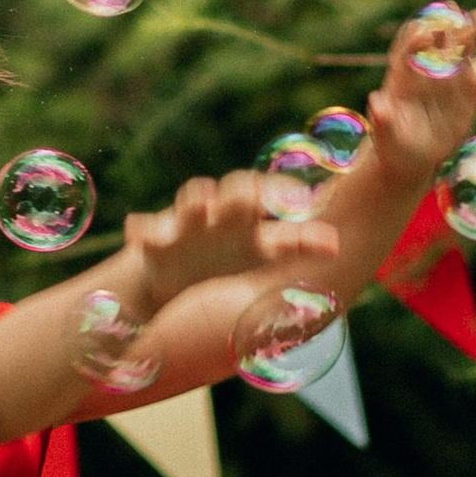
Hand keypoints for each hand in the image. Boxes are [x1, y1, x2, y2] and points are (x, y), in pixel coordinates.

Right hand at [120, 168, 339, 321]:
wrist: (174, 282)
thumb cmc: (228, 264)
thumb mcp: (261, 257)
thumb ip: (296, 245)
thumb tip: (337, 245)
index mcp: (253, 226)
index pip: (274, 201)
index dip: (286, 196)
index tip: (303, 200)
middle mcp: (224, 218)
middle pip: (236, 194)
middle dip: (245, 194)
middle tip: (256, 198)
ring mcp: (190, 226)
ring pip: (193, 203)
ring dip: (196, 201)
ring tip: (200, 203)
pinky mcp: (157, 240)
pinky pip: (148, 231)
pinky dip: (144, 230)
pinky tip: (138, 232)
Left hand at [365, 6, 475, 181]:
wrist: (410, 155)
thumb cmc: (393, 145)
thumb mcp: (385, 136)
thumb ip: (383, 119)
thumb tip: (376, 104)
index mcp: (404, 75)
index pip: (409, 49)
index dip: (416, 40)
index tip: (424, 35)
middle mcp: (431, 68)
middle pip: (442, 41)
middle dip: (450, 28)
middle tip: (460, 21)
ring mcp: (454, 75)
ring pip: (470, 50)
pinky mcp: (474, 87)